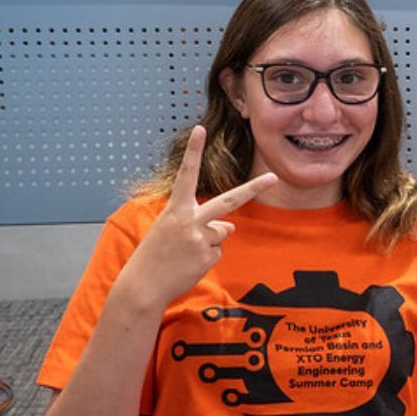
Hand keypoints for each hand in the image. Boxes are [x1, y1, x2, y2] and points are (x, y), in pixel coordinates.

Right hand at [120, 125, 276, 308]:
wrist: (143, 286)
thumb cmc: (154, 255)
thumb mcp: (172, 231)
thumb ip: (202, 223)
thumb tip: (231, 227)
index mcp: (175, 209)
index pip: (186, 175)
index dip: (193, 152)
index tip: (199, 129)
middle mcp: (190, 221)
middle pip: (229, 201)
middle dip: (254, 188)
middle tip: (273, 177)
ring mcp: (201, 239)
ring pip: (222, 232)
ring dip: (209, 241)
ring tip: (184, 253)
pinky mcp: (208, 257)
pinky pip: (218, 251)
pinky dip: (206, 257)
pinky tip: (188, 263)